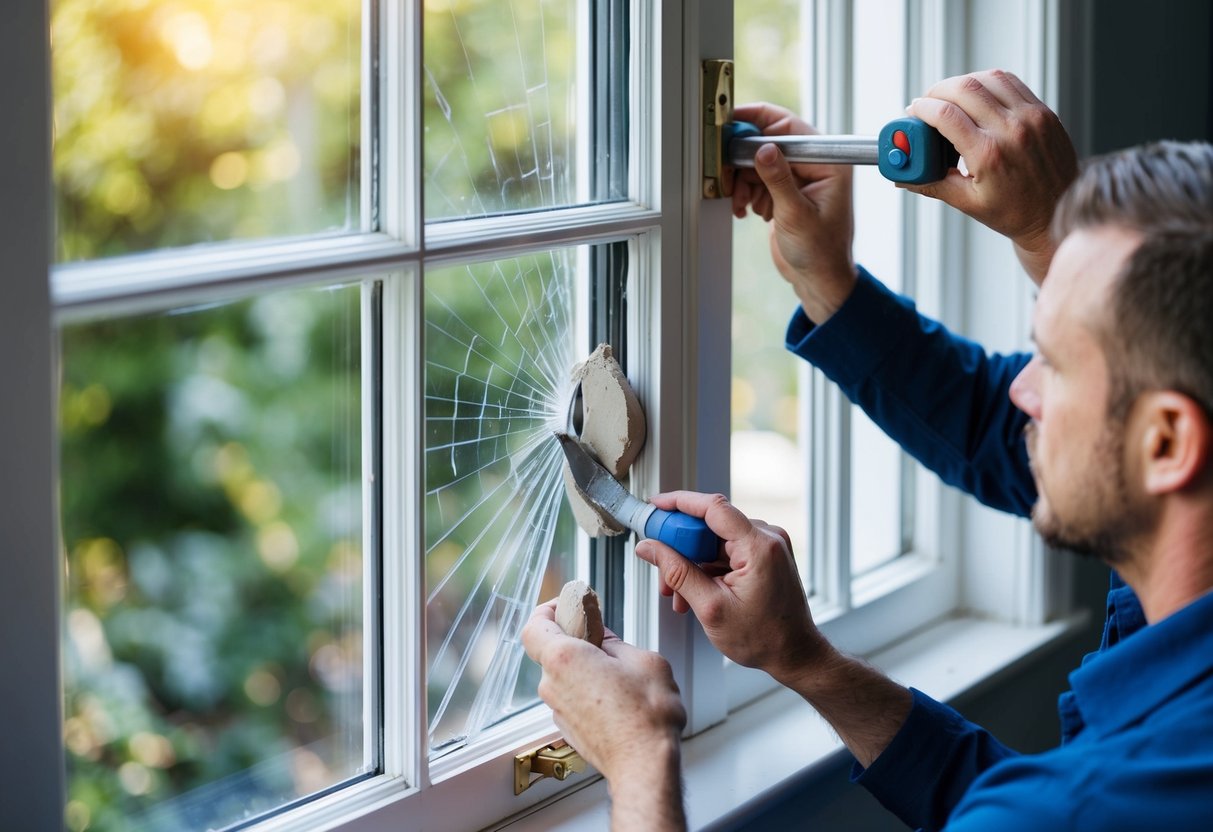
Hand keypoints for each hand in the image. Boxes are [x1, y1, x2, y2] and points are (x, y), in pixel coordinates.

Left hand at [521, 600, 685, 783]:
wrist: (644, 764)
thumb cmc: (645, 715)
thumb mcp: (641, 659)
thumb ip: (615, 642)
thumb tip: (603, 636)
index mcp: (565, 659)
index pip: (534, 624)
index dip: (548, 610)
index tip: (567, 605)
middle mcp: (552, 684)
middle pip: (549, 650)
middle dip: (572, 638)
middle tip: (599, 633)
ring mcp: (557, 709)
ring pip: (561, 674)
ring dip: (581, 665)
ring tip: (614, 668)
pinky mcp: (567, 727)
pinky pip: (570, 696)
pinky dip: (585, 688)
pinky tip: (613, 693)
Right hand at [634, 491, 826, 684]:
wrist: (795, 654)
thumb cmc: (764, 638)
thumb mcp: (711, 608)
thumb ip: (677, 573)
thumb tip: (649, 548)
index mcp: (759, 547)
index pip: (713, 507)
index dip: (679, 502)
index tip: (656, 506)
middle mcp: (768, 538)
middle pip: (710, 526)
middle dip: (680, 547)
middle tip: (660, 568)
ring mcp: (768, 546)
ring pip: (715, 541)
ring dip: (692, 563)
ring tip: (677, 593)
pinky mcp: (765, 556)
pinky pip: (727, 551)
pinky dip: (707, 567)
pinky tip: (694, 591)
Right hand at [730, 102, 858, 323]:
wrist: (817, 279)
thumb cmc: (820, 252)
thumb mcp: (796, 215)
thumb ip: (778, 180)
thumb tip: (764, 149)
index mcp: (828, 163)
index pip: (791, 128)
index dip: (760, 123)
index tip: (734, 123)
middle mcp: (814, 166)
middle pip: (771, 143)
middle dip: (746, 160)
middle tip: (729, 173)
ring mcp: (798, 178)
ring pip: (760, 163)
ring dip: (745, 181)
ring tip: (743, 203)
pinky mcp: (785, 192)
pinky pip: (759, 180)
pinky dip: (748, 193)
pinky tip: (748, 209)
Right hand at [904, 69, 1078, 283]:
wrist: (1057, 215)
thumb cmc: (1014, 213)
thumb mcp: (967, 202)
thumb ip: (931, 184)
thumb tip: (902, 177)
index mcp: (989, 155)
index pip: (945, 115)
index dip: (922, 108)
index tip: (913, 111)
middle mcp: (1012, 130)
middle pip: (964, 88)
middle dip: (937, 91)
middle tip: (927, 103)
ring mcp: (1031, 117)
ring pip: (988, 78)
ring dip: (962, 82)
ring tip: (950, 97)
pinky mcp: (1043, 112)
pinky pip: (1011, 82)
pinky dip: (988, 83)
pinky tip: (977, 95)